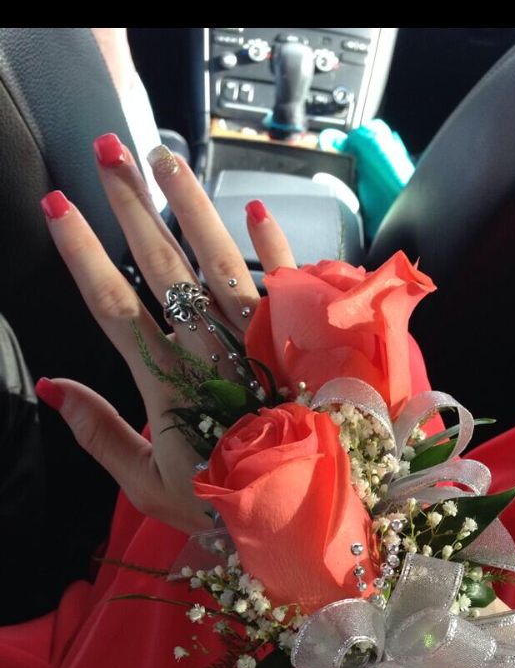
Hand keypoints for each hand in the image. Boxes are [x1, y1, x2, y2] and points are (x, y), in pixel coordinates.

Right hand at [37, 134, 295, 533]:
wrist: (310, 516)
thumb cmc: (226, 505)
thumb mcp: (149, 485)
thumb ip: (100, 434)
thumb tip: (52, 388)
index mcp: (167, 382)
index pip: (114, 305)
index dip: (83, 253)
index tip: (59, 206)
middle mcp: (211, 348)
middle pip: (162, 265)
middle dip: (131, 205)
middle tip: (107, 151)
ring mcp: (259, 339)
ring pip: (219, 259)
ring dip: (191, 204)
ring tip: (164, 157)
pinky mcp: (302, 340)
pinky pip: (288, 283)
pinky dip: (274, 246)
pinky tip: (256, 208)